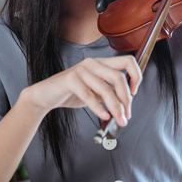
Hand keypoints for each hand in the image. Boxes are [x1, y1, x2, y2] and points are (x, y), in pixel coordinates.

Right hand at [20, 55, 141, 125]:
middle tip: (126, 114)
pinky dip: (99, 108)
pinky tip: (103, 116)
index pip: (127, 61)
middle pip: (119, 77)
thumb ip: (109, 94)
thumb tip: (126, 106)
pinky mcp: (71, 79)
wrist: (46, 95)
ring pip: (106, 88)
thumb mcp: (95, 92)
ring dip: (115, 107)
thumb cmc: (71, 93)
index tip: (134, 93)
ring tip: (118, 119)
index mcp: (101, 63)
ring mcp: (81, 70)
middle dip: (126, 98)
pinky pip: (89, 95)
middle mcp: (93, 63)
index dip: (136, 76)